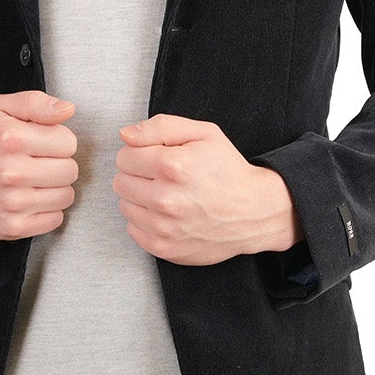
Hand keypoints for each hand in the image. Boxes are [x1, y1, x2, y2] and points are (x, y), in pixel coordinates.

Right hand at [0, 90, 78, 241]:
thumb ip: (35, 102)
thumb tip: (67, 110)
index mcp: (10, 139)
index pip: (68, 142)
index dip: (58, 139)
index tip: (41, 142)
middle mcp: (11, 173)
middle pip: (70, 170)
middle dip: (59, 163)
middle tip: (38, 161)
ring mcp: (11, 204)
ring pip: (66, 196)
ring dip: (55, 187)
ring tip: (34, 179)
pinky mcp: (12, 227)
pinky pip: (56, 219)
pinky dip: (47, 209)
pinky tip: (30, 197)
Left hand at [113, 114, 301, 265]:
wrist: (254, 212)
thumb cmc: (228, 170)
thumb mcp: (203, 133)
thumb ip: (160, 127)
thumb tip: (125, 134)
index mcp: (172, 166)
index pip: (124, 156)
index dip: (139, 153)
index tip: (156, 157)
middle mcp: (165, 199)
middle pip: (120, 181)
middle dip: (137, 175)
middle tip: (162, 176)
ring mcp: (164, 227)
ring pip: (124, 205)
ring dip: (140, 198)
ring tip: (166, 194)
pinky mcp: (164, 247)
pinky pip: (132, 229)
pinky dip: (145, 220)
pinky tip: (167, 214)